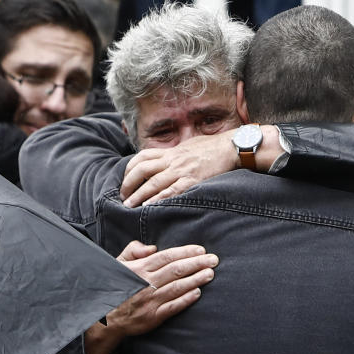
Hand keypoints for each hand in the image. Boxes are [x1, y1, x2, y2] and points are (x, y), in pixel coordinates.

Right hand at [113, 241, 218, 334]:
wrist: (105, 318)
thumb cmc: (115, 287)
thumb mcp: (118, 264)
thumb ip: (134, 251)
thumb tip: (152, 247)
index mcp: (140, 269)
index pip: (167, 256)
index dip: (185, 252)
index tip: (201, 249)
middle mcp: (146, 283)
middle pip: (176, 270)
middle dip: (197, 263)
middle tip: (213, 259)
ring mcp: (150, 300)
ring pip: (177, 287)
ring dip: (196, 279)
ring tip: (210, 274)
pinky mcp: (153, 317)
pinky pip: (173, 307)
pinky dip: (186, 299)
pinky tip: (198, 293)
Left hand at [120, 131, 238, 206]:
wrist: (230, 147)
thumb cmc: (211, 147)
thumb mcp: (188, 146)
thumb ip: (174, 154)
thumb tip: (163, 162)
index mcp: (171, 151)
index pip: (142, 157)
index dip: (129, 169)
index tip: (125, 180)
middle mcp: (173, 159)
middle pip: (142, 170)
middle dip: (129, 184)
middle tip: (123, 197)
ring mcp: (182, 170)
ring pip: (152, 182)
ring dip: (138, 195)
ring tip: (129, 206)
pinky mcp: (192, 180)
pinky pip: (171, 191)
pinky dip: (158, 200)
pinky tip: (149, 207)